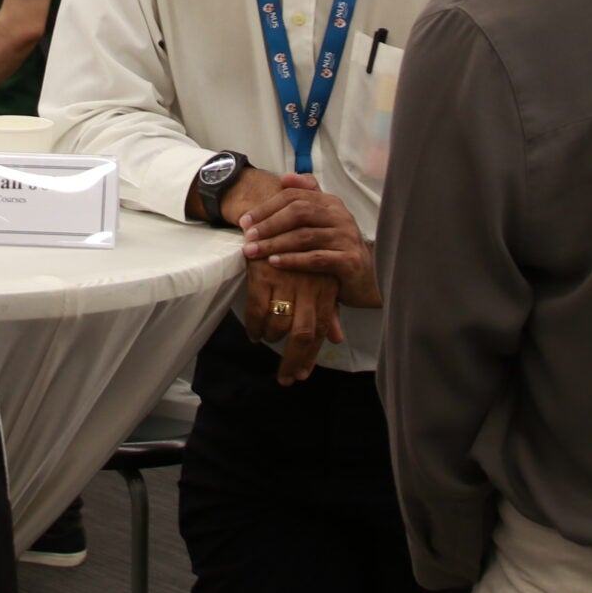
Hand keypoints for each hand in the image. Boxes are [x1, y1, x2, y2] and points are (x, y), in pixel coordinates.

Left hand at [240, 172, 379, 307]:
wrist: (366, 280)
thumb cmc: (337, 249)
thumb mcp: (323, 221)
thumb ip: (307, 197)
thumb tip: (285, 177)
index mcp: (331, 203)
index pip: (294, 196)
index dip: (267, 207)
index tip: (245, 220)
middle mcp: (341, 216)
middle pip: (298, 212)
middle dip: (269, 224)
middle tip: (247, 236)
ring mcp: (347, 238)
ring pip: (304, 236)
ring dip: (275, 243)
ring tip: (254, 251)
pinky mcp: (350, 260)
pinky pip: (316, 258)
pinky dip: (293, 260)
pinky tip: (275, 263)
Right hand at [243, 256, 341, 383]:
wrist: (277, 213)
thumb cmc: (302, 250)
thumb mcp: (320, 277)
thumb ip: (329, 310)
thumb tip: (337, 339)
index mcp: (326, 289)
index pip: (322, 330)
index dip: (312, 356)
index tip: (301, 375)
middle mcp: (309, 287)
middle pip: (303, 334)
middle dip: (293, 360)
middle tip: (285, 378)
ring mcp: (286, 281)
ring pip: (279, 325)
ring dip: (273, 339)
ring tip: (268, 341)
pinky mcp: (263, 274)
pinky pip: (258, 310)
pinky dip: (255, 327)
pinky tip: (254, 334)